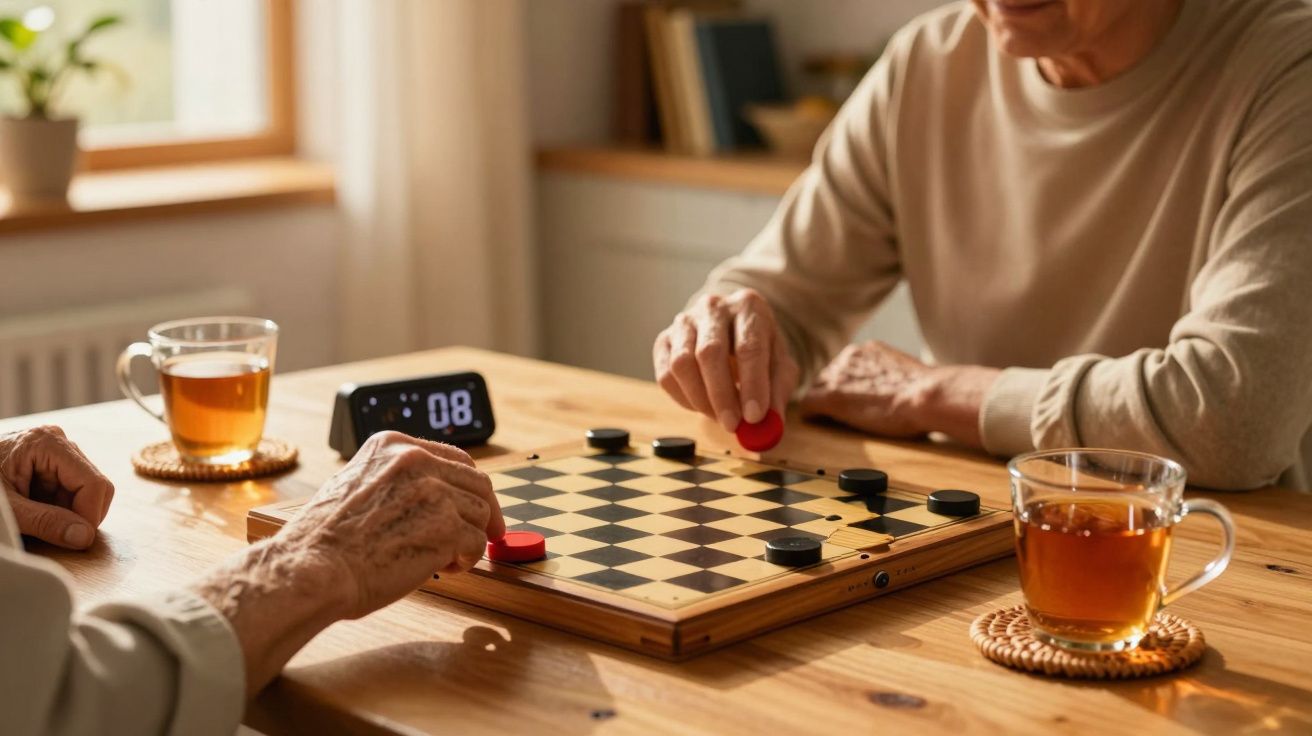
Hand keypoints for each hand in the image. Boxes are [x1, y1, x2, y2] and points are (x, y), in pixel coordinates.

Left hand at [0, 425, 113, 548]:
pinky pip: (74, 491)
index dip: (89, 516)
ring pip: (88, 491)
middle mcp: (58, 441)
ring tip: (37, 519)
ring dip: (70, 513)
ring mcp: (58, 451)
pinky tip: (37, 511)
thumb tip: (84, 537)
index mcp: (48, 443)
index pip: (94, 484)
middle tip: (53, 532)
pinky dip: (62, 508)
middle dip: (80, 515)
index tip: (73, 540)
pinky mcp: (54, 463)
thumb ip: (45, 522)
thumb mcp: (7, 510)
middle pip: (96, 486)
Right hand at [192, 431, 503, 695]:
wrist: (309, 569)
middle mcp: (415, 460)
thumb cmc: (323, 541)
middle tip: (490, 534)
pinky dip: (468, 559)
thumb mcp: (355, 485)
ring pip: (480, 514)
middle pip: (477, 483)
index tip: (478, 503)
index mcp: (392, 445)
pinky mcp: (445, 526)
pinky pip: (477, 542)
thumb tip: (432, 495)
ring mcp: (433, 491)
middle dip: (486, 511)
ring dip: (471, 539)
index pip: (454, 458)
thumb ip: (394, 481)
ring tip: (448, 558)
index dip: (470, 485)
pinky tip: (447, 568)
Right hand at [653, 289, 800, 430]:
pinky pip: (666, 375)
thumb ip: (777, 394)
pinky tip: (702, 404)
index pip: (749, 346)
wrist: (731, 329)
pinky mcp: (664, 339)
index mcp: (749, 307)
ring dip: (701, 400)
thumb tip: (769, 425)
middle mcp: (714, 307)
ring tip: (720, 416)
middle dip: (721, 395)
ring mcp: (684, 321)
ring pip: (682, 364)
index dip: (752, 384)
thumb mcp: (779, 366)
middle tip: (732, 425)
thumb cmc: (758, 350)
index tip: (754, 417)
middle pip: (710, 352)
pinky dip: (684, 399)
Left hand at [800, 341, 1000, 446]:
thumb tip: (893, 390)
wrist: (928, 396)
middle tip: (841, 413)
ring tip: (829, 420)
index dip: (846, 385)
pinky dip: (812, 415)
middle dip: (832, 393)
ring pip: (817, 390)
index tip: (852, 399)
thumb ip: (890, 377)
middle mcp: (850, 356)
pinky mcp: (832, 396)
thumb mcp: (905, 375)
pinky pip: (809, 405)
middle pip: (827, 376)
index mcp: (868, 350)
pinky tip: (817, 423)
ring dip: (822, 405)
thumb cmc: (927, 393)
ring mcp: (839, 375)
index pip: (845, 367)